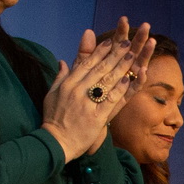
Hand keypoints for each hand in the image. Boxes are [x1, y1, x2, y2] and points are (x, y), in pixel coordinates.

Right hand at [40, 19, 152, 159]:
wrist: (55, 143)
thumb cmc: (53, 119)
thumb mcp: (51, 95)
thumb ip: (59, 77)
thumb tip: (62, 61)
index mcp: (68, 84)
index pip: (86, 63)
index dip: (100, 51)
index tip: (111, 40)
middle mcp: (77, 91)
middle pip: (99, 68)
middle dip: (114, 53)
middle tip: (127, 42)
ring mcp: (87, 103)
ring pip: (107, 81)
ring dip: (121, 66)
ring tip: (132, 55)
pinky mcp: (96, 117)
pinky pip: (111, 99)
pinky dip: (120, 88)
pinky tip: (129, 78)